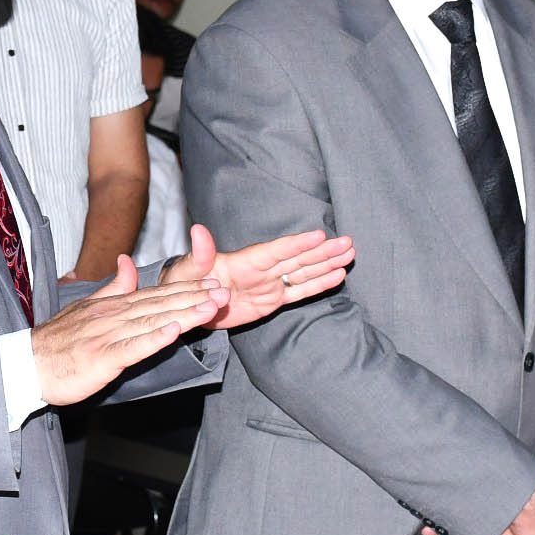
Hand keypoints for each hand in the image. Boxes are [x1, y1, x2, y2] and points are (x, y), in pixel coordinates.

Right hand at [31, 255, 227, 405]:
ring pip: (153, 322)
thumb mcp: (87, 306)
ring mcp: (108, 335)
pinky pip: (132, 347)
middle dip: (194, 297)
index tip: (213, 283)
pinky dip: (154, 338)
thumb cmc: (58, 341)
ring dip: (183, 314)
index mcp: (112, 305)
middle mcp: (113, 316)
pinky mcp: (102, 357)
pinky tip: (174, 331)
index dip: (187, 289)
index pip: (156, 294)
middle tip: (224, 291)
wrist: (27, 364)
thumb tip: (127, 262)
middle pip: (160, 304)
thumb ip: (112, 286)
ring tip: (210, 307)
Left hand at [159, 224, 354, 331]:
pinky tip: (337, 276)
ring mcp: (269, 284)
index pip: (276, 250)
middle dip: (323, 251)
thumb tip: (198, 230)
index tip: (320, 235)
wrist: (187, 303)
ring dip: (327, 264)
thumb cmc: (184, 282)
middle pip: (298, 258)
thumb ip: (200, 253)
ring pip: (303, 272)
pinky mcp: (271, 301)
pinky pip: (298, 292)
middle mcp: (262, 269)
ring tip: (349, 254)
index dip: (298, 244)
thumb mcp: (188, 270)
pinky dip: (317, 285)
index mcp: (245, 260)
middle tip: (348, 242)